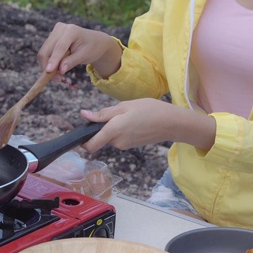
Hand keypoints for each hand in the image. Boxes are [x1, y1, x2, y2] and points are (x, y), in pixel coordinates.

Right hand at [37, 22, 122, 77]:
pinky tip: (57, 69)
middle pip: (47, 50)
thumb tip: (60, 70)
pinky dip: (49, 63)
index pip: (59, 47)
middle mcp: (60, 28)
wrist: (94, 41)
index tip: (48, 72)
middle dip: (48, 66)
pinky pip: (46, 53)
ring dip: (48, 66)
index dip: (53, 60)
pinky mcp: (51, 37)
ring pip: (44, 52)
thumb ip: (71, 62)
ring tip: (59, 77)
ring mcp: (54, 32)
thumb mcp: (84, 56)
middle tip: (57, 80)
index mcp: (71, 30)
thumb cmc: (92, 48)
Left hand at [79, 99, 216, 152]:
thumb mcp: (124, 106)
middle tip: (116, 113)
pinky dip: (121, 130)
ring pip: (110, 137)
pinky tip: (134, 121)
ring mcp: (124, 146)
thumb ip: (103, 114)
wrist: (172, 123)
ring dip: (113, 127)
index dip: (82, 142)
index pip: (90, 146)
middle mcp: (117, 142)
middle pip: (100, 138)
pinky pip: (119, 138)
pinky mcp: (131, 146)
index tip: (81, 133)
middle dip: (102, 127)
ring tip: (128, 115)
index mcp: (113, 131)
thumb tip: (83, 115)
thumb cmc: (149, 110)